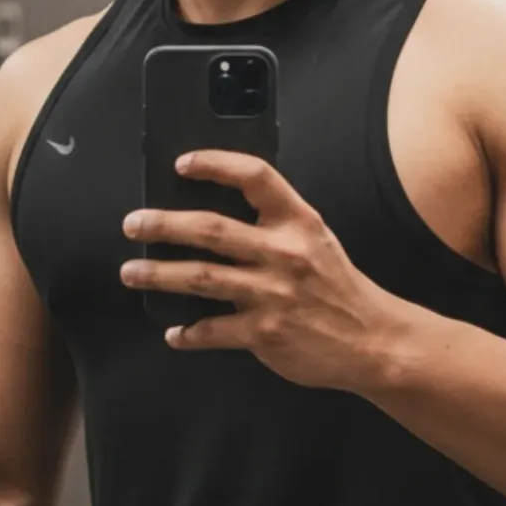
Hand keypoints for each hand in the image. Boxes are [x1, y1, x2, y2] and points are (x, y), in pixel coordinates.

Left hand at [120, 150, 400, 391]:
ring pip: (200, 278)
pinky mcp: (264, 333)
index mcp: (298, 222)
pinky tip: (174, 333)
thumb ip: (275, 226)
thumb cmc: (338, 288)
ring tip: (131, 273)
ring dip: (158, 275)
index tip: (182, 164)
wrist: (374, 341)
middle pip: (209, 229)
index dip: (214, 164)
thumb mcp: (317, 241)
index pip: (254, 177)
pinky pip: (212, 330)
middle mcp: (283, 253)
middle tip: (133, 224)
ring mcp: (272, 294)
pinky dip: (188, 334)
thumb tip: (215, 219)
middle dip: (163, 224)